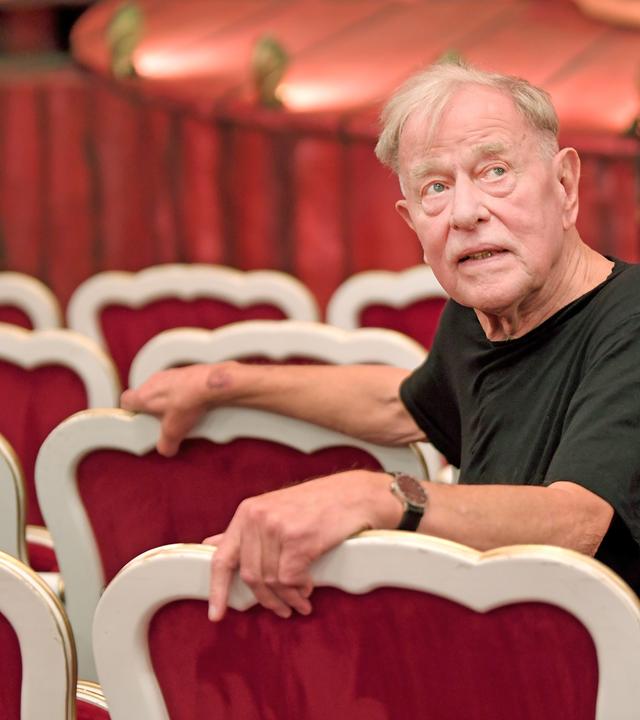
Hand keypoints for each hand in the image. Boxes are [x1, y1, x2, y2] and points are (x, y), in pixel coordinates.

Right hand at [120, 363, 230, 455]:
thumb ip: (166, 444)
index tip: (137, 418)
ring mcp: (169, 374)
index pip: (126, 400)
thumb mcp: (174, 432)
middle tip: (163, 419)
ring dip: (168, 399)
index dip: (130, 411)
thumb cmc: (188, 401)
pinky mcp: (184, 372)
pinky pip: (177, 383)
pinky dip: (182, 392)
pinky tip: (193, 403)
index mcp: (144, 396)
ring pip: (161, 388)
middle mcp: (153, 382)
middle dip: (153, 407)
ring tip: (181, 412)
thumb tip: (166, 449)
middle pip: (145, 394)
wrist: (210, 385)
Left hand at [203, 470, 399, 620]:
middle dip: (267, 599)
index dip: (217, 589)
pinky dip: (300, 590)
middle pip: (251, 576)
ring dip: (288, 598)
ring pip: (272, 581)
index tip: (216, 615)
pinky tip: (309, 588)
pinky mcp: (298, 539)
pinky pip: (290, 579)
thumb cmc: (318, 504)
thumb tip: (211, 544)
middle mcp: (257, 517)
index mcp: (248, 511)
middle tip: (282, 609)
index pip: (223, 556)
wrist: (355, 494)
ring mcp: (277, 527)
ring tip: (300, 601)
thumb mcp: (275, 509)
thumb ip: (245, 530)